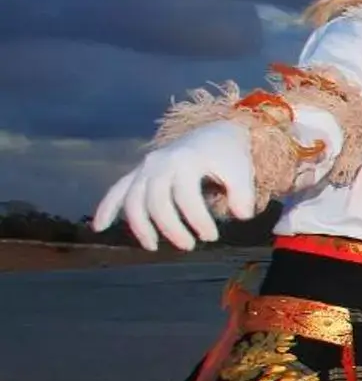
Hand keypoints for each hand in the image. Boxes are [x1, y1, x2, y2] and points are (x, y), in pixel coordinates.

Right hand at [94, 122, 257, 252]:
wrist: (215, 133)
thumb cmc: (229, 155)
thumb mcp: (242, 170)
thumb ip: (243, 193)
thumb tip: (242, 216)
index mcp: (186, 160)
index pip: (187, 196)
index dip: (198, 220)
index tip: (211, 237)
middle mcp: (160, 162)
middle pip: (156, 201)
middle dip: (170, 227)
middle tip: (189, 246)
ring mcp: (146, 167)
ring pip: (133, 199)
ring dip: (140, 225)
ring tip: (153, 247)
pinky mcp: (138, 173)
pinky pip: (117, 190)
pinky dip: (106, 208)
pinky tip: (99, 228)